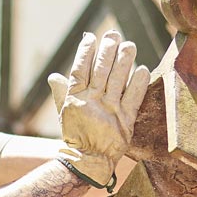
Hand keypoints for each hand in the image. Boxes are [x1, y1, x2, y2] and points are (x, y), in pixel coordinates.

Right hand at [47, 30, 149, 184]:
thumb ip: (61, 93)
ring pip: (119, 78)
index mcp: (75, 99)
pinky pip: (134, 97)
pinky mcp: (126, 120)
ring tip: (129, 45)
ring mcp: (110, 110)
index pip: (80, 69)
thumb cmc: (75, 136)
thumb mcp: (63, 114)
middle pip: (101, 69)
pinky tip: (142, 69)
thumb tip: (53, 76)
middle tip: (114, 35)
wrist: (88, 161)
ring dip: (125, 59)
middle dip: (108, 49)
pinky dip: (139, 82)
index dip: (86, 51)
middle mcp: (92, 102)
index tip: (92, 37)